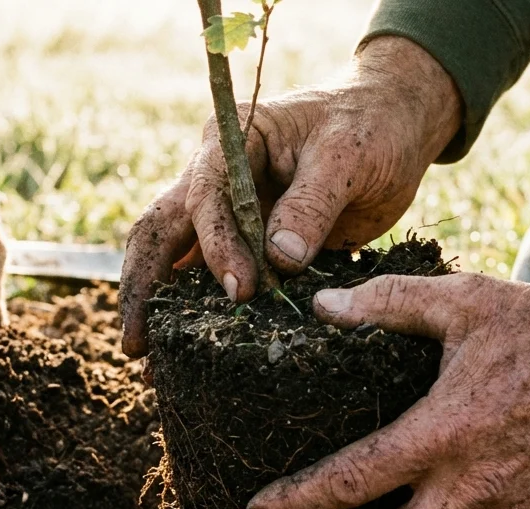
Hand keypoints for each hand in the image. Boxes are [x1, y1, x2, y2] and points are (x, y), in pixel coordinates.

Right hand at [119, 36, 461, 356]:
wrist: (392, 125)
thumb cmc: (371, 127)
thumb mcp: (350, 156)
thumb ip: (313, 204)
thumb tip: (280, 261)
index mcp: (232, 140)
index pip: (205, 197)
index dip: (216, 246)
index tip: (240, 291)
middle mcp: (213, 174)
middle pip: (158, 230)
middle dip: (144, 287)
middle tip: (137, 345)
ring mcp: (223, 210)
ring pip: (172, 259)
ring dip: (160, 308)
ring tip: (150, 363)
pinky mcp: (243, 242)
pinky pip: (207, 278)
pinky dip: (195, 313)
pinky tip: (185, 354)